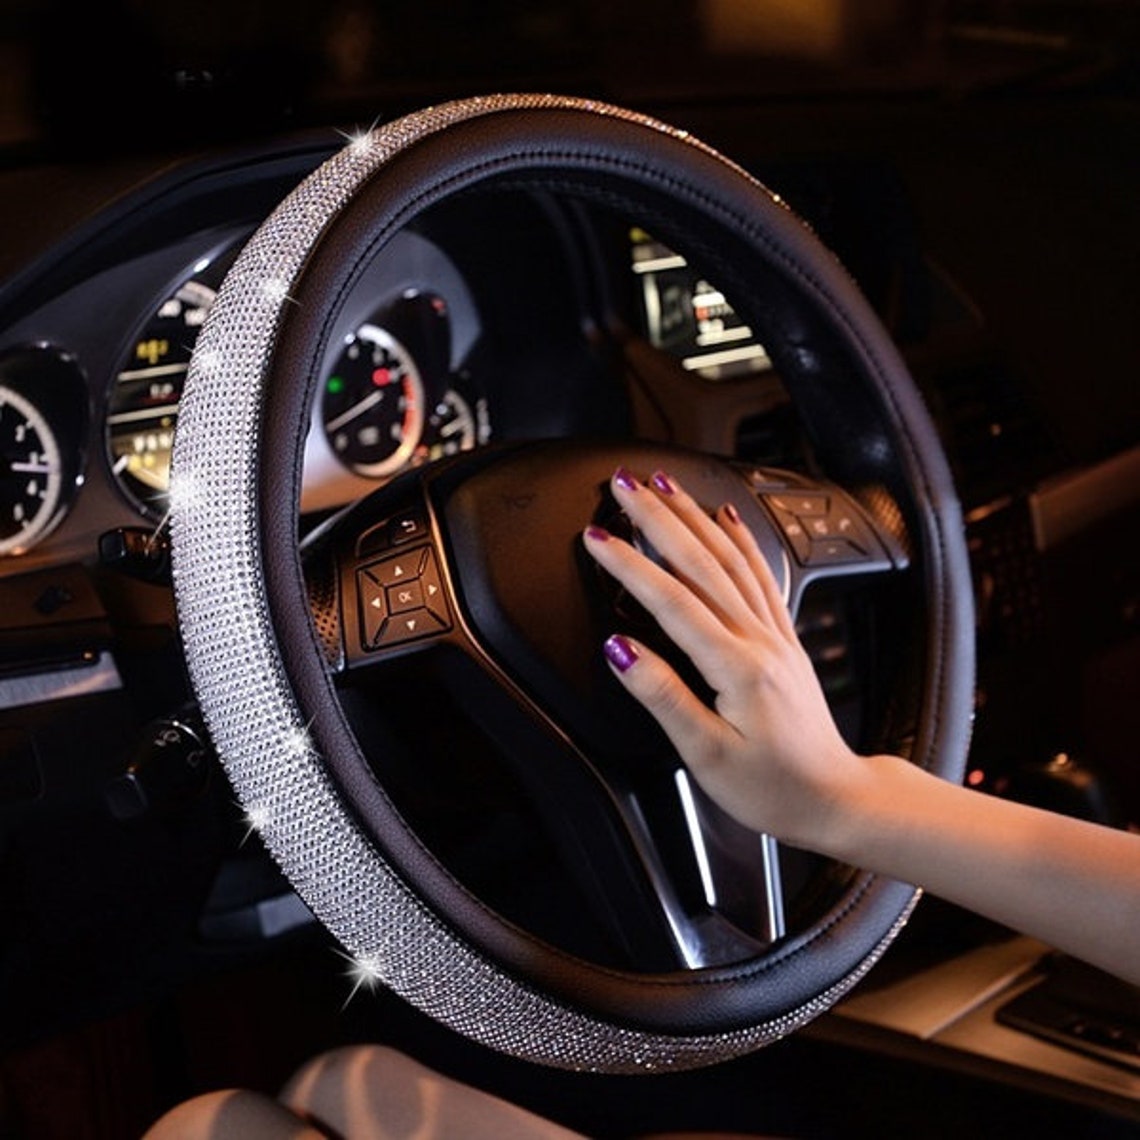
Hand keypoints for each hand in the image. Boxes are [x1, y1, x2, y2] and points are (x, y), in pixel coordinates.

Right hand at [583, 467, 864, 847]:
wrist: (836, 797)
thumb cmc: (774, 785)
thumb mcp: (707, 755)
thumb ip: (663, 696)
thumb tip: (620, 652)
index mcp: (735, 667)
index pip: (671, 601)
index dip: (629, 565)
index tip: (597, 537)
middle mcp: (759, 640)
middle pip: (701, 562)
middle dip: (658, 518)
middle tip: (624, 485)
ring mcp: (775, 636)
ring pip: (731, 559)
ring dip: (694, 517)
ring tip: (664, 485)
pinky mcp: (785, 641)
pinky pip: (763, 575)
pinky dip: (741, 540)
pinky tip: (727, 518)